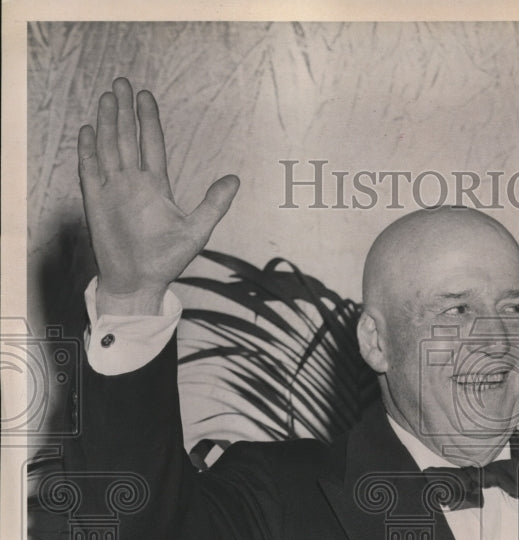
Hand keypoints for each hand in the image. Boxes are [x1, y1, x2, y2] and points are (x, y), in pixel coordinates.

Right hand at [78, 77, 238, 314]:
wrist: (139, 283)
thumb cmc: (166, 261)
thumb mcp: (196, 230)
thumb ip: (214, 204)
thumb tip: (235, 180)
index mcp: (155, 186)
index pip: (151, 143)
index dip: (148, 119)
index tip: (145, 96)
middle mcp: (133, 183)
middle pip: (126, 138)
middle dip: (124, 111)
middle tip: (122, 82)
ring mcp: (113, 190)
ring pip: (108, 148)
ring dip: (106, 123)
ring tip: (107, 97)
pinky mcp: (96, 202)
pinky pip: (90, 171)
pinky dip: (88, 151)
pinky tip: (88, 130)